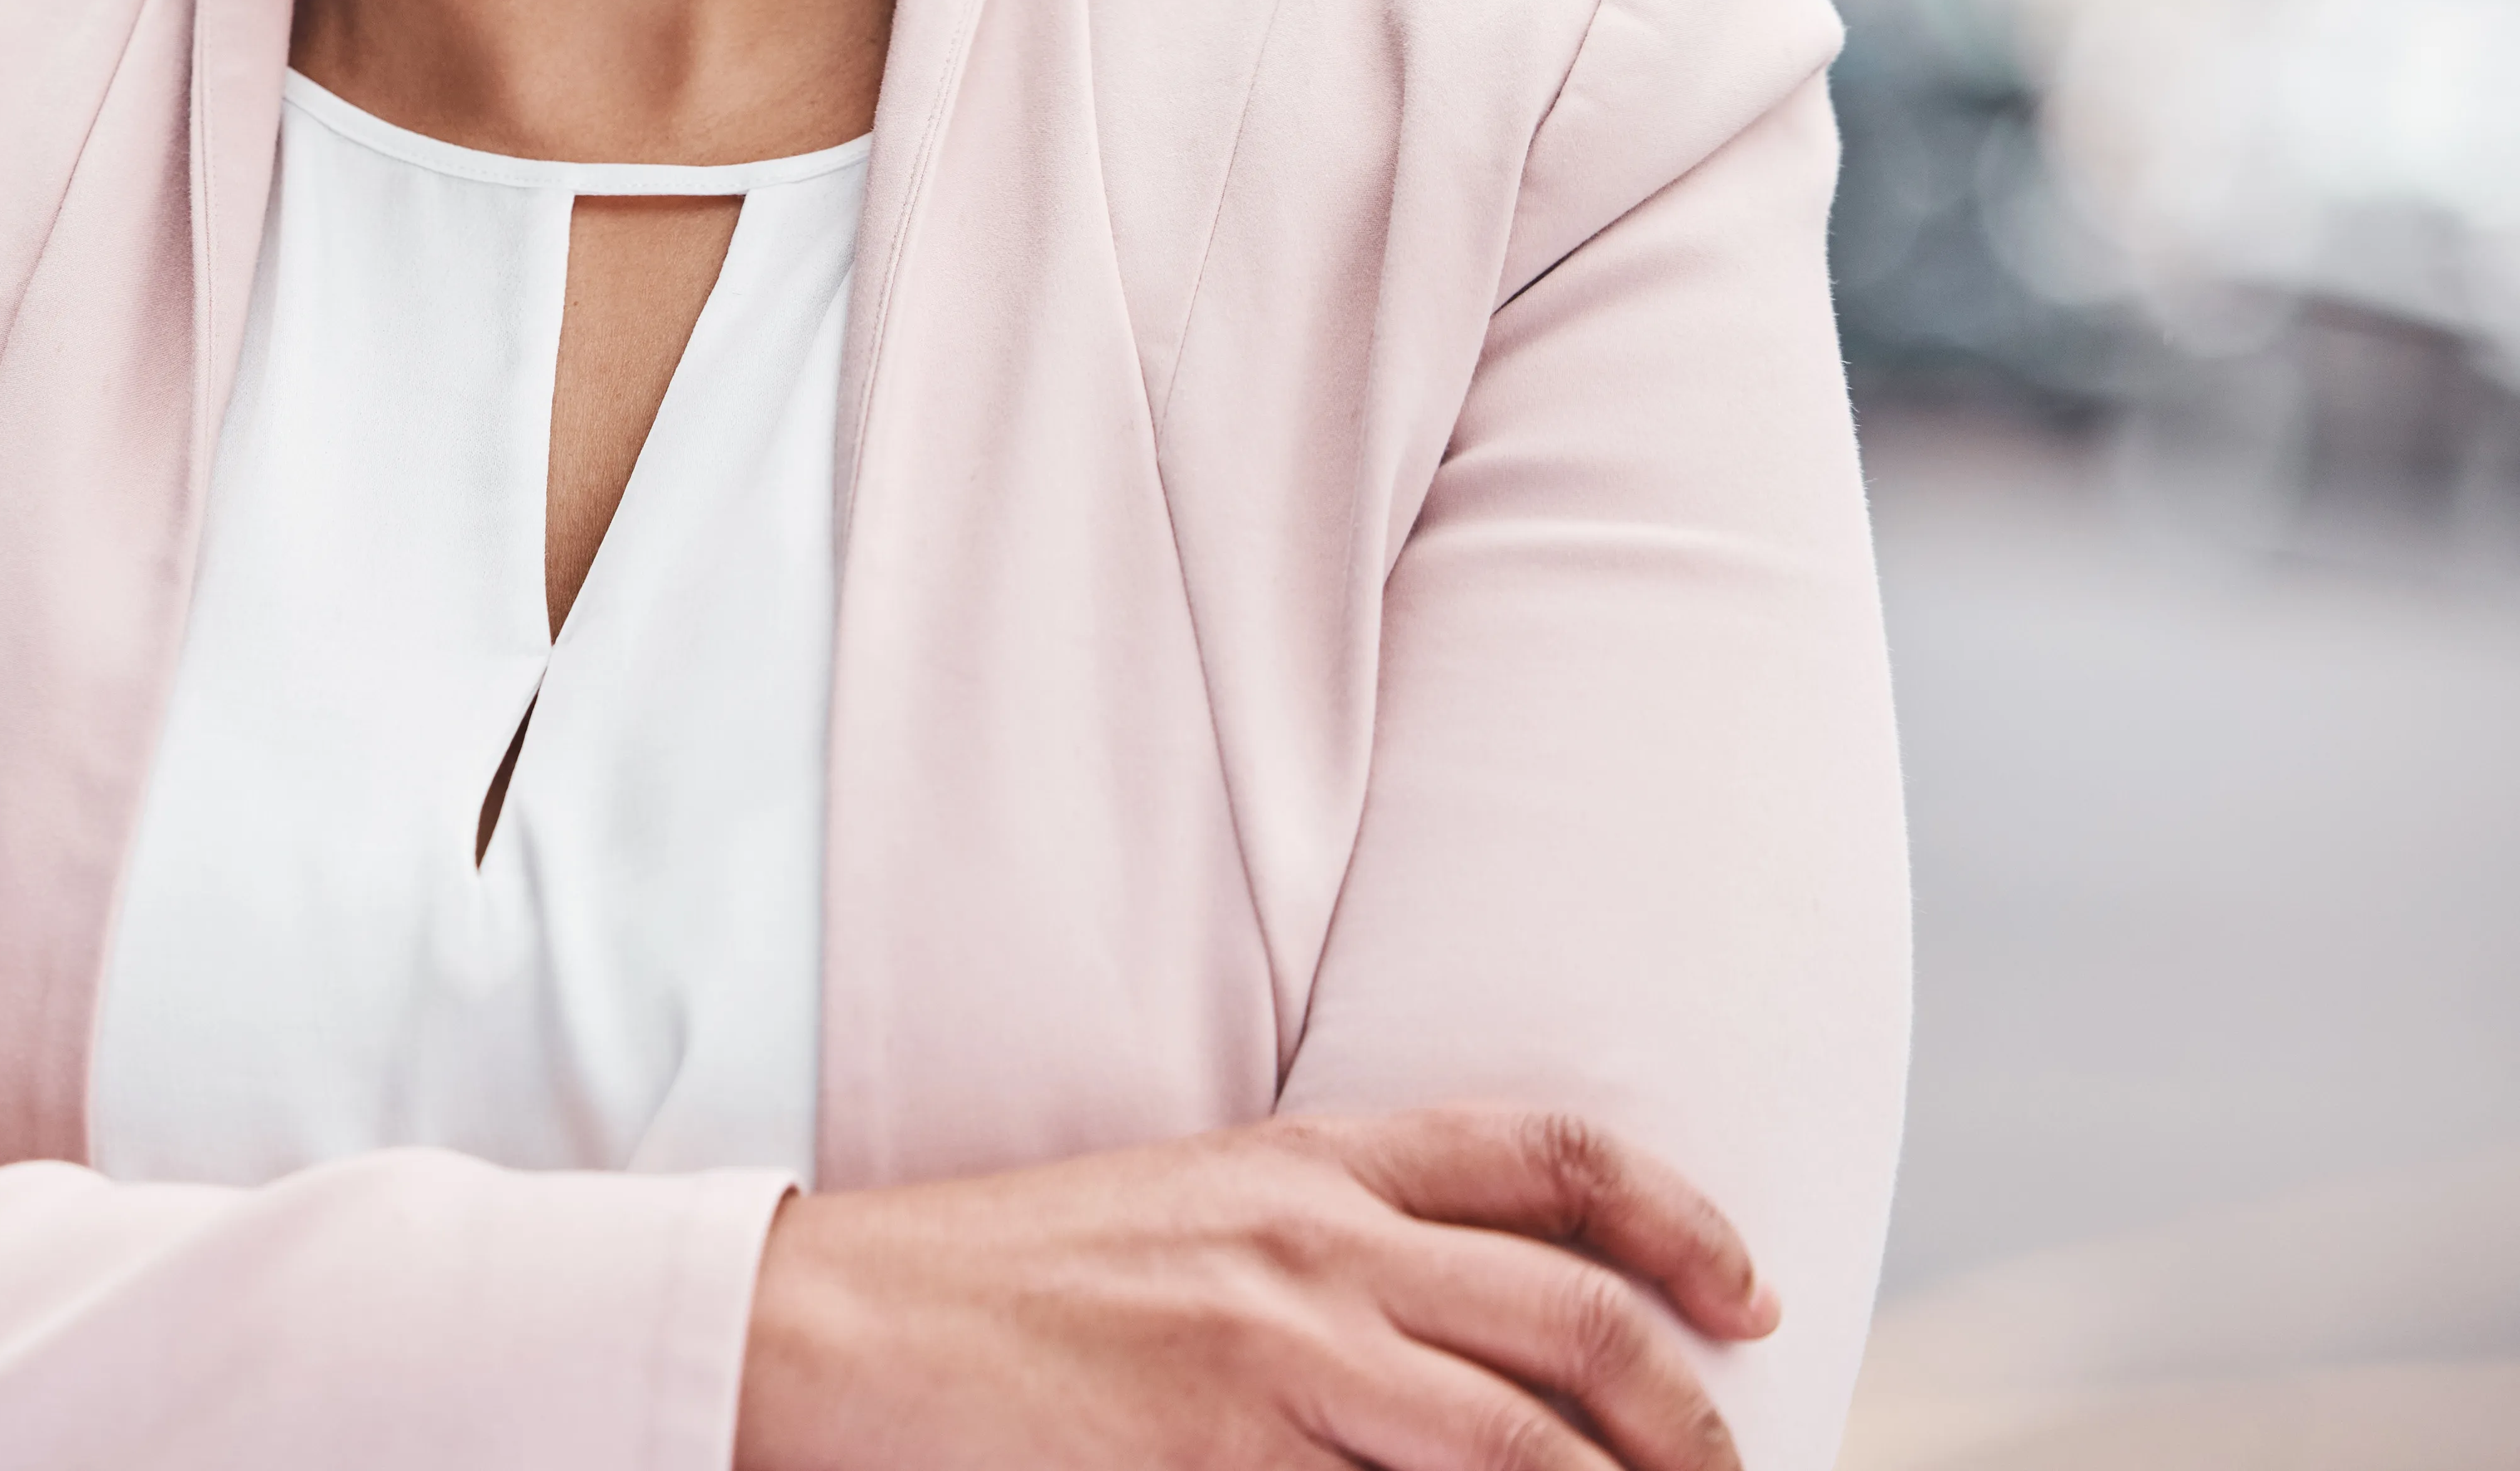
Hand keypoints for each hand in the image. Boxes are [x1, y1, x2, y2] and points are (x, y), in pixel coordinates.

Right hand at [735, 1107, 1776, 1470]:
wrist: (845, 1322)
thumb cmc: (1014, 1284)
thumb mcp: (1193, 1216)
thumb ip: (1335, 1249)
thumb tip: (1482, 1329)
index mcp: (1307, 1163)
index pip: (1552, 1154)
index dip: (1683, 1223)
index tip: (1750, 1299)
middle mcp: (1313, 1242)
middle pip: (1581, 1315)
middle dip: (1691, 1421)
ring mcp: (1274, 1354)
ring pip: (1528, 1441)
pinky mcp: (1220, 1452)